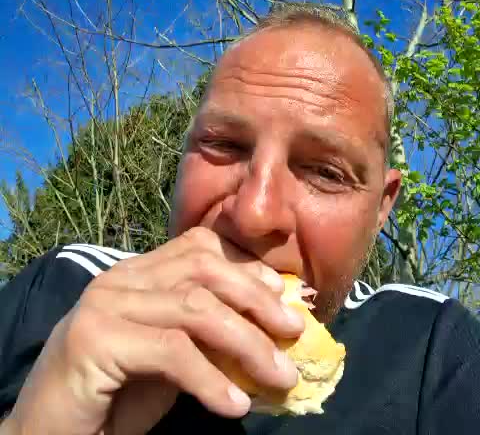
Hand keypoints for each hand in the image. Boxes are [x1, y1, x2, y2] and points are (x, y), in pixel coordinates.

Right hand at [9, 227, 304, 434]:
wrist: (47, 434)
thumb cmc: (113, 398)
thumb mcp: (174, 360)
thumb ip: (210, 338)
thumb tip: (271, 333)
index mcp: (138, 273)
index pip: (200, 247)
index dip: (248, 268)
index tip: (285, 298)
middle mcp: (121, 278)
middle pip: (204, 269)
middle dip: (257, 298)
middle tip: (295, 332)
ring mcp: (106, 303)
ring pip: (195, 307)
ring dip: (247, 343)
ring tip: (280, 377)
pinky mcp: (95, 338)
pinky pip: (171, 350)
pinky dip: (211, 379)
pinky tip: (235, 406)